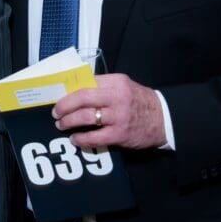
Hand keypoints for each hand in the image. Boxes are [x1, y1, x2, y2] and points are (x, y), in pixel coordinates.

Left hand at [51, 74, 165, 149]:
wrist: (164, 119)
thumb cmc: (139, 102)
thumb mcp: (123, 86)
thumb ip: (103, 87)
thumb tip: (75, 91)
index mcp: (116, 82)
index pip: (86, 83)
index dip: (69, 91)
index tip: (59, 97)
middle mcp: (117, 97)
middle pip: (82, 98)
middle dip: (64, 106)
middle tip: (56, 113)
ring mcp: (118, 116)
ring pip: (85, 117)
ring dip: (68, 121)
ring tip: (61, 125)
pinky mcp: (120, 134)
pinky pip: (94, 137)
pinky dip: (81, 139)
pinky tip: (75, 139)